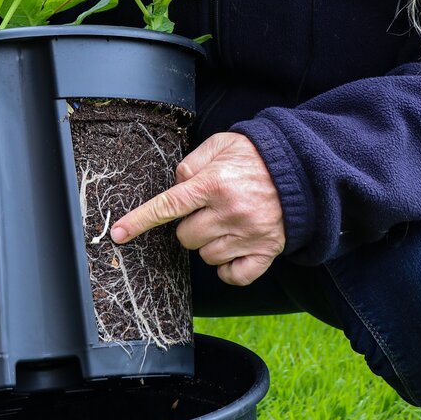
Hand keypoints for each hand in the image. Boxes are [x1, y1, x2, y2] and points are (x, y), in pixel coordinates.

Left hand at [110, 132, 284, 285]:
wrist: (302, 169)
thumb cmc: (255, 156)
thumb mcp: (220, 144)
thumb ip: (191, 163)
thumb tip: (174, 184)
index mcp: (214, 184)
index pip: (168, 206)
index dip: (140, 221)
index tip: (118, 234)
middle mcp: (230, 212)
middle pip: (185, 237)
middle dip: (189, 225)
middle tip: (207, 209)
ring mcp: (248, 235)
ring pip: (206, 256)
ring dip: (208, 243)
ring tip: (226, 222)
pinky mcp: (266, 251)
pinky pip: (234, 275)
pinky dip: (228, 267)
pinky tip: (233, 249)